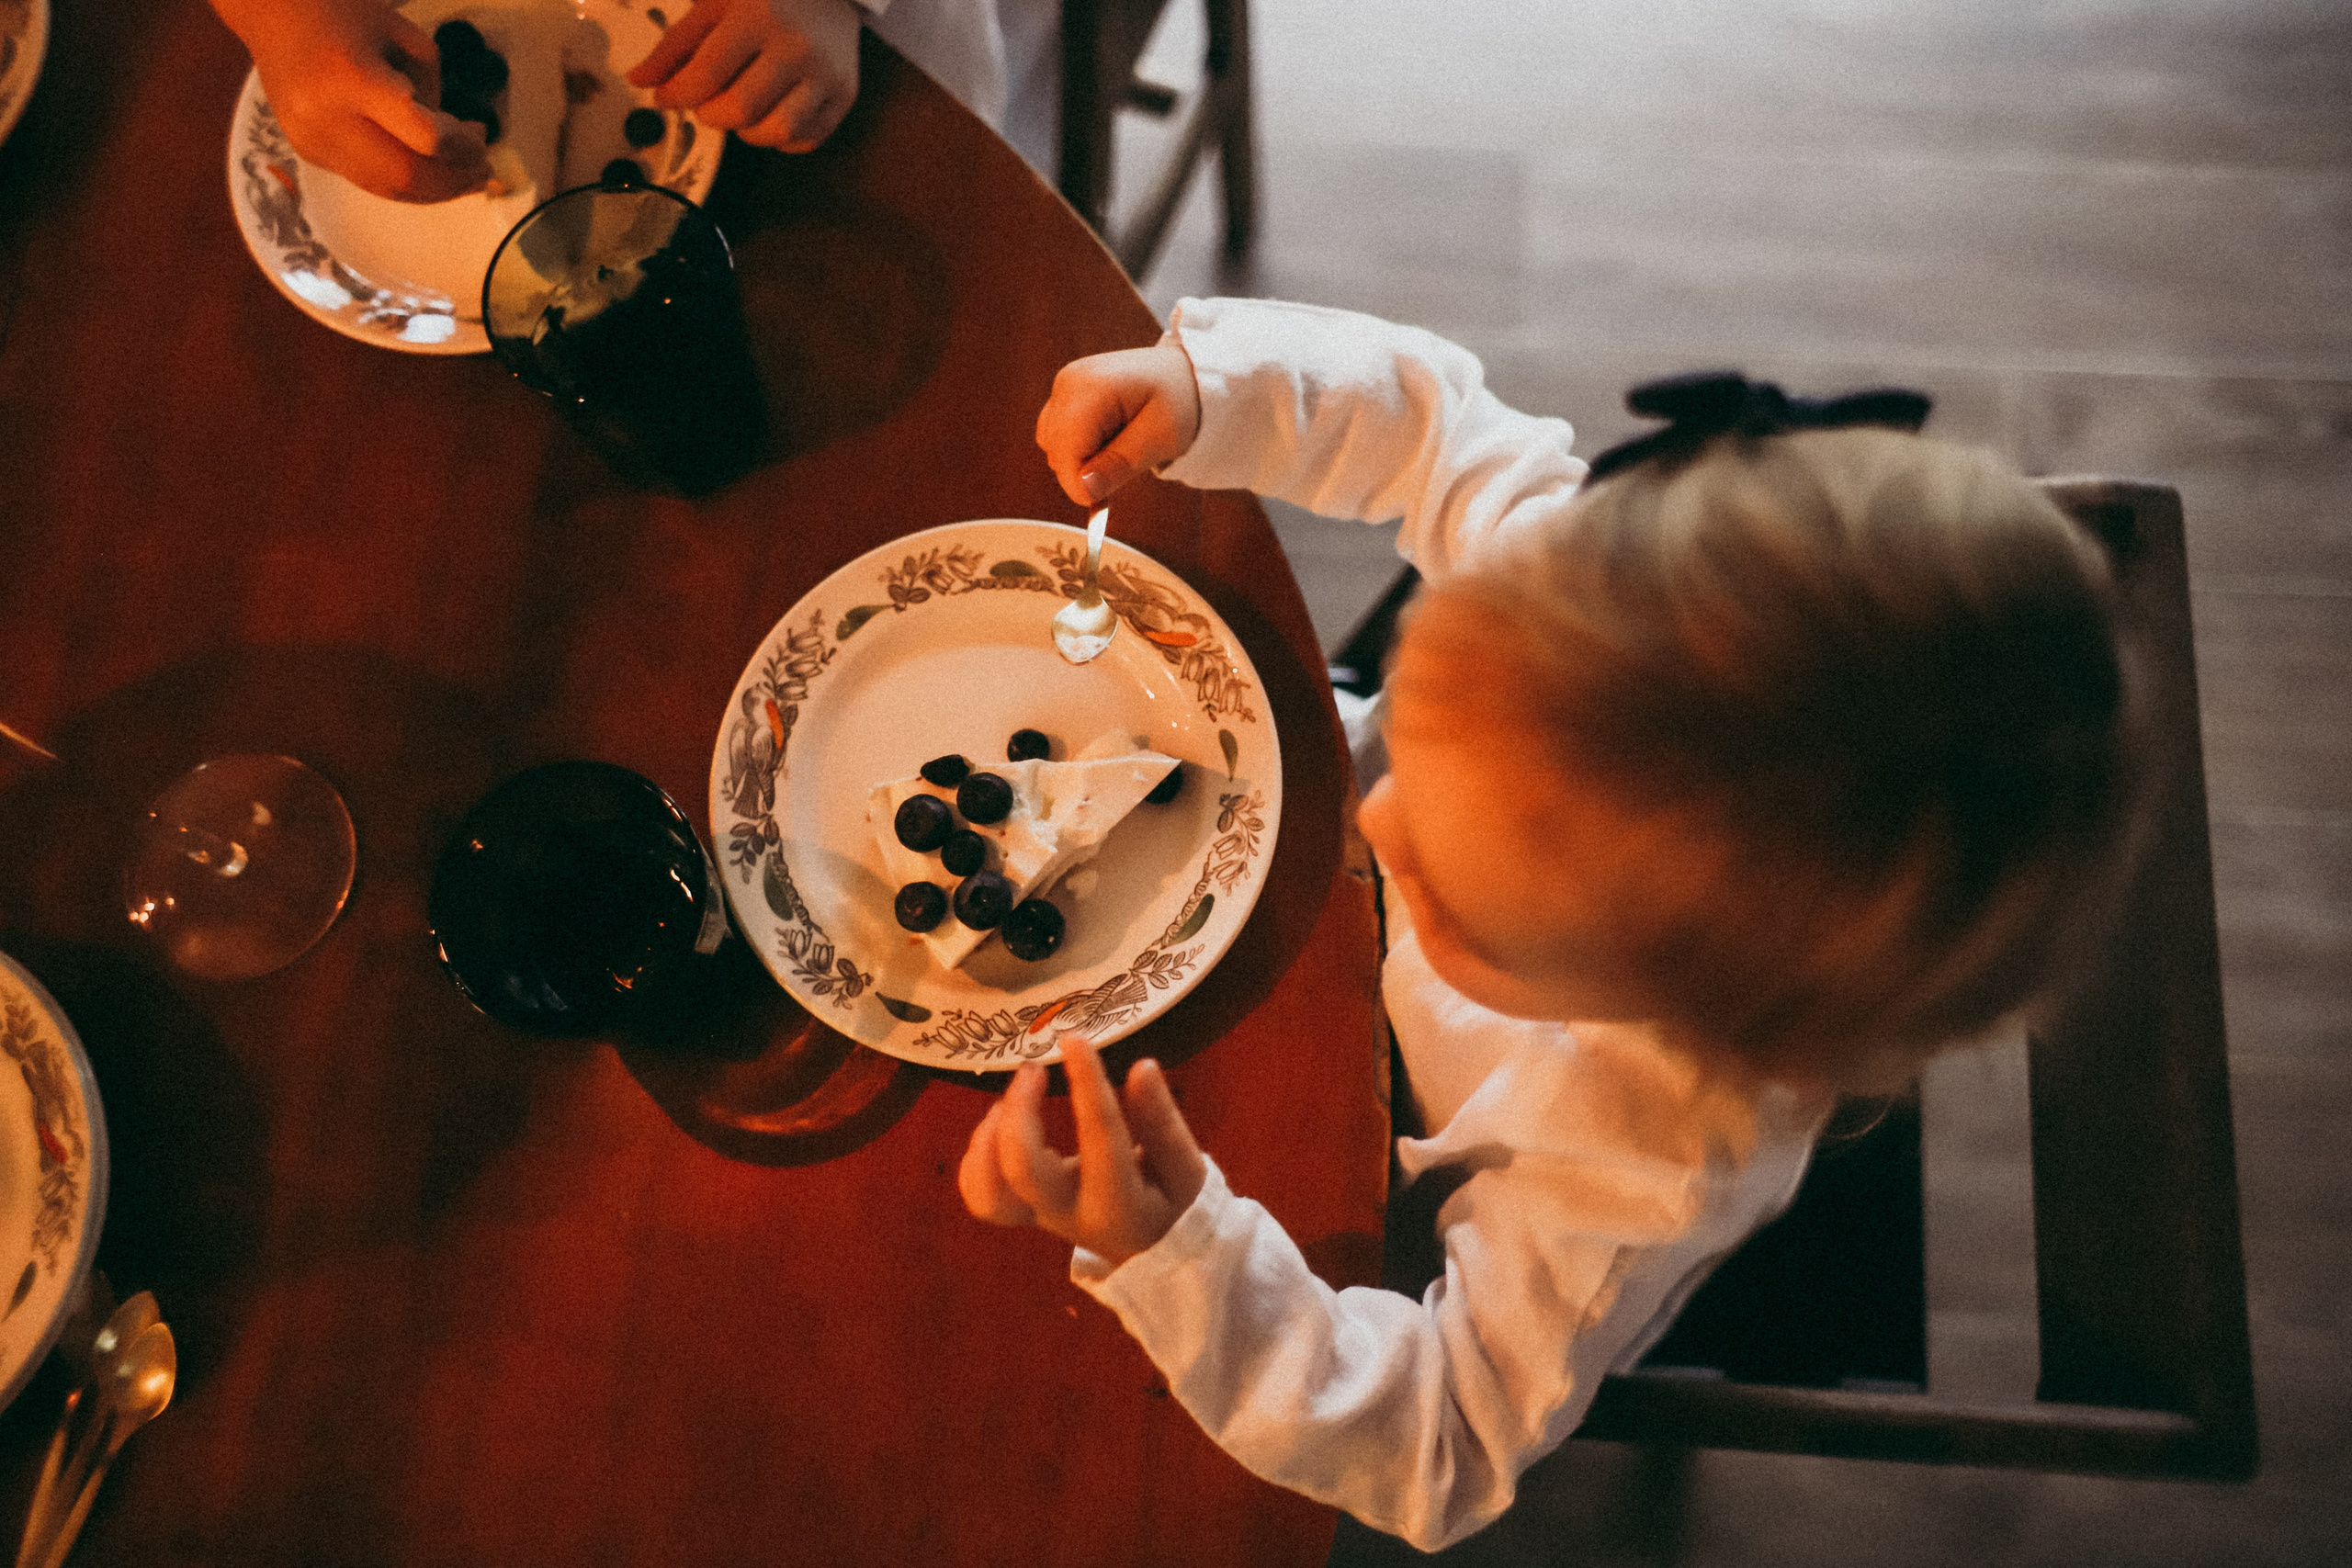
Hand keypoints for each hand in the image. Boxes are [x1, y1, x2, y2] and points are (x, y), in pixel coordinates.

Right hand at [213, 0, 489, 201]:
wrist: (271, 13)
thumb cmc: (345, 14)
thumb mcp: (404, 36)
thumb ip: (434, 91)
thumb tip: (455, 146)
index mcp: (355, 78)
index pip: (424, 136)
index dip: (462, 150)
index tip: (482, 141)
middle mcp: (327, 117)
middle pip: (406, 176)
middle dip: (453, 181)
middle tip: (482, 171)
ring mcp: (312, 140)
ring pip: (386, 188)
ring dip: (431, 189)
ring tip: (460, 175)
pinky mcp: (307, 152)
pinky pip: (365, 179)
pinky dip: (401, 179)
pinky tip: (422, 165)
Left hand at [626, 0, 859, 152]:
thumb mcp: (716, 4)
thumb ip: (676, 43)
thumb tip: (640, 81)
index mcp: (759, 15)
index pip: (708, 73)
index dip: (678, 94)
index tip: (666, 98)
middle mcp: (797, 47)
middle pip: (739, 110)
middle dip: (711, 115)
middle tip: (706, 102)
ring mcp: (827, 74)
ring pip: (776, 132)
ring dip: (746, 131)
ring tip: (740, 109)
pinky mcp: (845, 95)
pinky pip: (805, 140)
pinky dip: (780, 138)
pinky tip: (770, 114)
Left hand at [957, 1036, 1207, 1267]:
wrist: (1154, 1250)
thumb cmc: (1172, 1204)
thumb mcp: (1185, 1168)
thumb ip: (1162, 1122)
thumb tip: (1142, 1068)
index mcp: (1118, 1205)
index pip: (1099, 1138)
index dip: (1086, 1085)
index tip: (1076, 1040)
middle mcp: (1070, 1215)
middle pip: (1024, 1170)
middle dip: (1020, 1111)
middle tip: (1034, 1068)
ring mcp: (1041, 1218)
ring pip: (990, 1194)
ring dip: (987, 1140)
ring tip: (1006, 1102)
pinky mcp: (1025, 1213)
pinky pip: (983, 1198)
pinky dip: (979, 1159)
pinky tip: (999, 1125)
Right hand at [1035, 345, 1202, 506]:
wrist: (1182, 375)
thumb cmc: (1179, 402)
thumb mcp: (1162, 438)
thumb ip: (1121, 464)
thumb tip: (1083, 491)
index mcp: (1094, 387)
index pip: (1067, 449)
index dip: (1078, 483)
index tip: (1101, 501)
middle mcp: (1069, 382)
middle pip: (1056, 450)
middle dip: (1083, 471)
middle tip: (1125, 463)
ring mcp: (1063, 386)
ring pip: (1051, 446)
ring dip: (1081, 461)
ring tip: (1120, 446)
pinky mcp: (1063, 395)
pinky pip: (1055, 437)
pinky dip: (1078, 449)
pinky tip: (1107, 440)